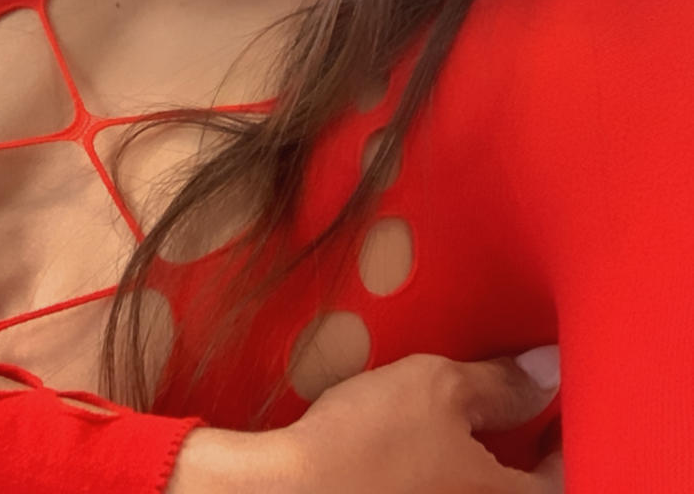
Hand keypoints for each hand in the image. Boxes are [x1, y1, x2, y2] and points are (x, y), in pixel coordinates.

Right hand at [285, 346, 562, 491]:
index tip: (554, 402)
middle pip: (523, 487)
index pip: (565, 476)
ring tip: (468, 420)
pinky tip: (426, 447)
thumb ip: (501, 383)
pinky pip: (447, 492)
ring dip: (483, 462)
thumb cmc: (365, 446)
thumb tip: (548, 372)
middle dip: (525, 450)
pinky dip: (447, 474)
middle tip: (515, 405)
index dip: (566, 433)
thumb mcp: (438, 390)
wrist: (286, 493)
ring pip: (481, 488)